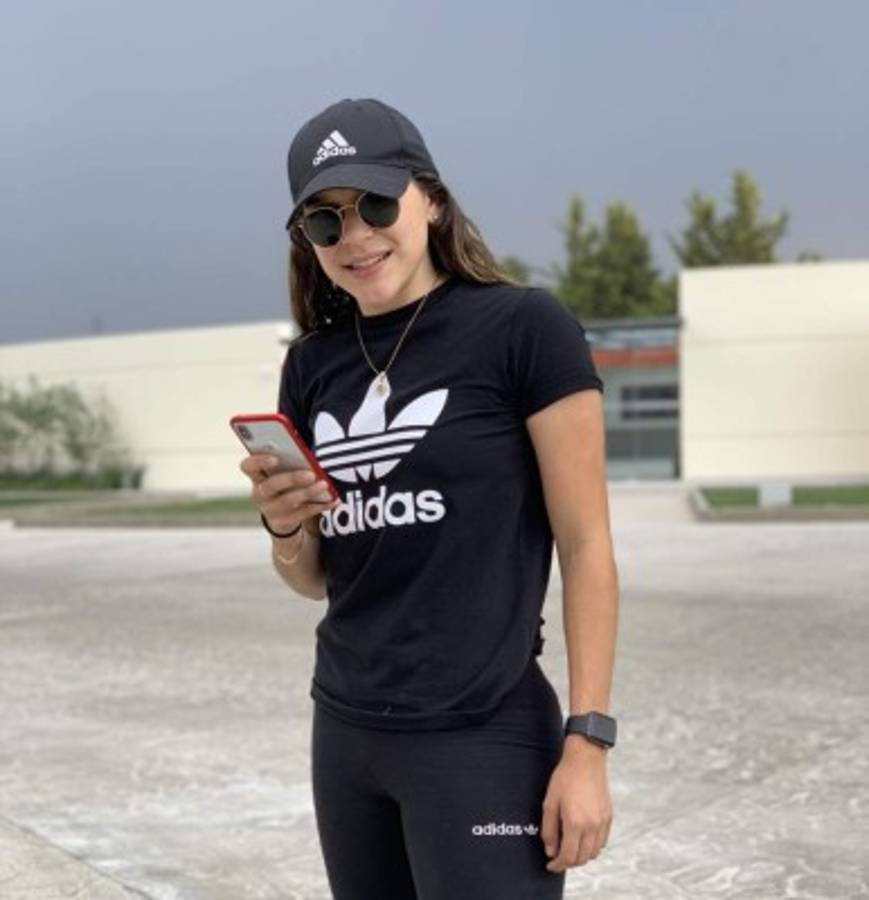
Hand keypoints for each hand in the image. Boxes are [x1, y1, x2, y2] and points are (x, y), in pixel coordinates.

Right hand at [239, 454, 338, 534]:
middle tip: (311, 474)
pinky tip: (332, 500)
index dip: (258, 462)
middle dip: (291, 479)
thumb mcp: (285, 473)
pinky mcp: (282, 522)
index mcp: (257, 476)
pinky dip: (319, 505)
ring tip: (324, 485)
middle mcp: (259, 493)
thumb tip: (311, 456)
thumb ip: (292, 462)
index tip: (275, 459)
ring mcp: (269, 510)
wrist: (284, 517)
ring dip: (308, 492)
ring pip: (287, 501)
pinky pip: (302, 514)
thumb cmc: (287, 485)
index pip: (248, 466)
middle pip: (270, 485)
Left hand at [540, 739, 612, 872]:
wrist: (586, 759)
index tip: (550, 865)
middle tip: (557, 857)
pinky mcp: (608, 816)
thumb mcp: (549, 802)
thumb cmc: (565, 777)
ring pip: (594, 853)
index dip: (558, 865)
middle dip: (568, 862)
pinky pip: (602, 841)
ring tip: (569, 848)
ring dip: (581, 856)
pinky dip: (592, 846)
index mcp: (575, 822)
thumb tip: (550, 850)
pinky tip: (582, 838)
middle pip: (582, 858)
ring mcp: (602, 822)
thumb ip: (549, 829)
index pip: (568, 856)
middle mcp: (592, 826)